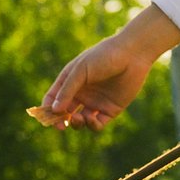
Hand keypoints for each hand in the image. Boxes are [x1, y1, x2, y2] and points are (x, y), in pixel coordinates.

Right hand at [40, 3, 179, 131]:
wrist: (133, 54)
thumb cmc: (104, 56)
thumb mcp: (81, 70)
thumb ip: (67, 90)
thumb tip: (54, 110)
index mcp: (71, 81)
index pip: (53, 99)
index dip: (47, 110)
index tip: (46, 118)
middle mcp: (82, 93)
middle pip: (65, 113)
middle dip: (61, 121)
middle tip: (61, 125)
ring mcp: (96, 102)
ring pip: (80, 121)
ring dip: (76, 124)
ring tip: (78, 117)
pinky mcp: (111, 109)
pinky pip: (97, 124)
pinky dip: (92, 125)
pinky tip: (91, 118)